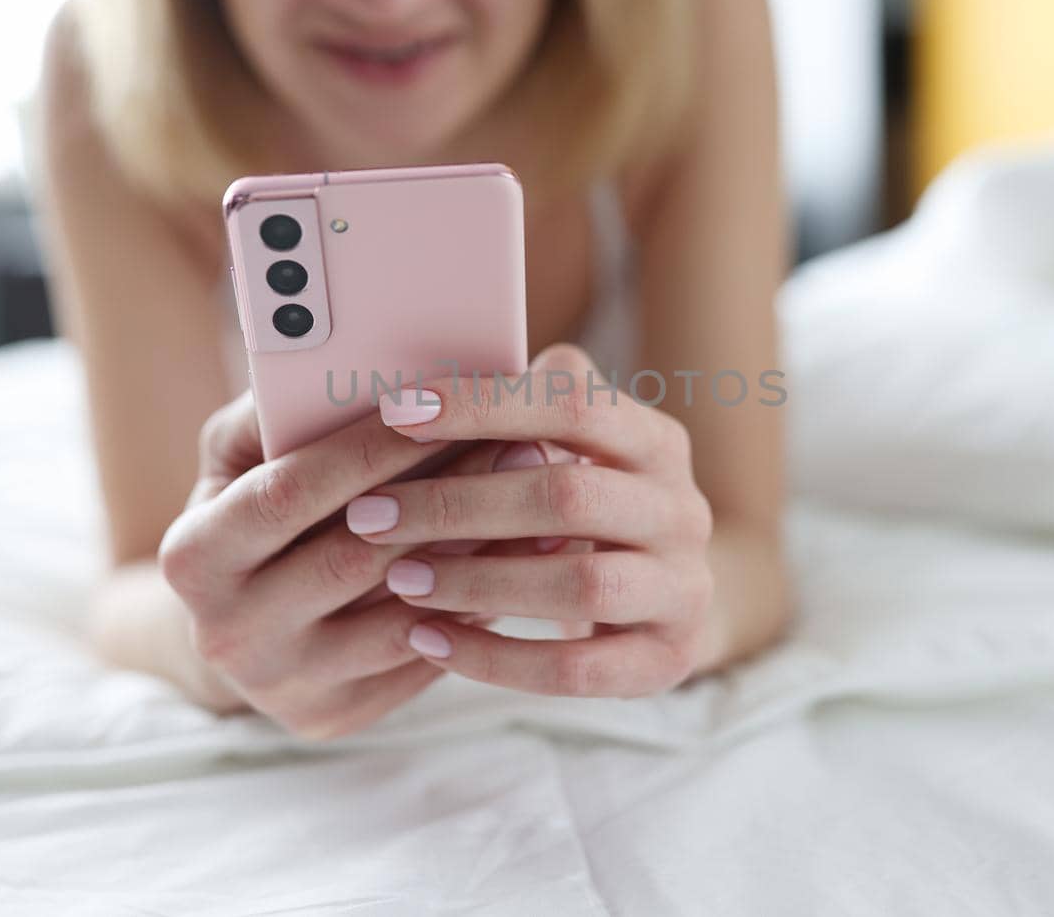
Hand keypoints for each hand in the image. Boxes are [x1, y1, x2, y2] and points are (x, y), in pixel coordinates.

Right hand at [156, 389, 574, 738]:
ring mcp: (282, 686)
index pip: (289, 492)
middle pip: (355, 556)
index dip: (367, 449)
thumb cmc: (251, 512)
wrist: (240, 629)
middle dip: (446, 494)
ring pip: (402, 612)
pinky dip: (479, 603)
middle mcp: (228, 634)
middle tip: (523, 442)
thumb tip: (339, 363)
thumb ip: (274, 413)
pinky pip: (423, 657)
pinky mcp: (334, 717)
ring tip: (541, 498)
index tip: (440, 405)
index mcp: (194, 558)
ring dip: (481, 552)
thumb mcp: (237, 458)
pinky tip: (526, 558)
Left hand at [348, 344, 716, 697]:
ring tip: (398, 581)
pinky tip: (429, 643)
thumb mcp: (569, 451)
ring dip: (476, 581)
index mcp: (654, 440)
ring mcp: (684, 587)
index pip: (575, 403)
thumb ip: (518, 413)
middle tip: (369, 516)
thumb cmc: (584, 510)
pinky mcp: (669, 659)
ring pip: (580, 583)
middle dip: (457, 505)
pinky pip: (577, 669)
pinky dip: (495, 658)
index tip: (395, 413)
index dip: (484, 405)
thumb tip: (413, 383)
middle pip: (569, 496)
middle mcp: (682, 509)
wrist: (665, 604)